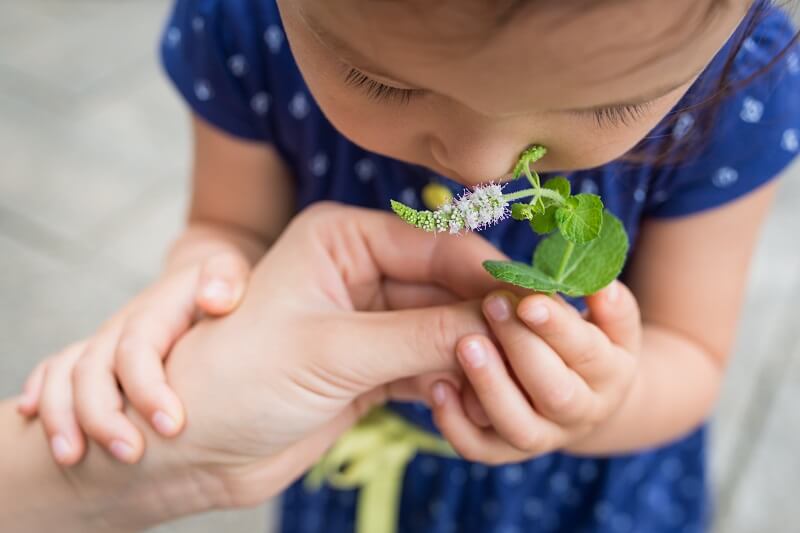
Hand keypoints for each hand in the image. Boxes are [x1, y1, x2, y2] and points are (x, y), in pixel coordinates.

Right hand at [16, 250, 250, 464]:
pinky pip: (53, 370)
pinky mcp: (96, 355)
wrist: (201, 282)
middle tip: (131, 455)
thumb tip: (215, 299)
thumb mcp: (230, 272)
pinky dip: (39, 393)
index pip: (138, 351)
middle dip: (103, 417)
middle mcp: (119, 329)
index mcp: (152, 314)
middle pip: (92, 371)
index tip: (173, 426)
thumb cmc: (221, 286)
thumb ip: (225, 279)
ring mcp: (103, 343)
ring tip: (71, 457)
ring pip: (64, 376)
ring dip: (61, 417)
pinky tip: (30, 419)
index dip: (148, 389)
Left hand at [36, 203, 503, 513]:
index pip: (435, 246)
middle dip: (486, 315)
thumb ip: (425, 334)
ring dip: (472, 352)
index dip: (489, 272)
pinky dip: (450, 380)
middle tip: (540, 343)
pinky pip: (427, 363)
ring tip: (513, 374)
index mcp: (340, 238)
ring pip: (440, 328)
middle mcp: (356, 270)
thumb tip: (505, 322)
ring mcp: (366, 319)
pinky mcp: (370, 364)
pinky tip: (473, 395)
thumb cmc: (242, 378)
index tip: (541, 299)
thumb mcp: (336, 350)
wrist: (195, 447)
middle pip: (445, 286)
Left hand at [429, 281, 640, 463]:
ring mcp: (546, 435)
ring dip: (492, 386)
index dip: (559, 326)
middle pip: (556, 392)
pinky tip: (438, 386)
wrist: (581, 389)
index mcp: (611, 371)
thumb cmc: (581, 333)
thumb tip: (592, 280)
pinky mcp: (508, 450)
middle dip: (521, 348)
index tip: (528, 300)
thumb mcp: (601, 312)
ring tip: (465, 345)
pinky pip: (481, 448)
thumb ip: (594, 292)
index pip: (588, 351)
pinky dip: (458, 423)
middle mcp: (584, 410)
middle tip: (491, 304)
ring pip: (521, 427)